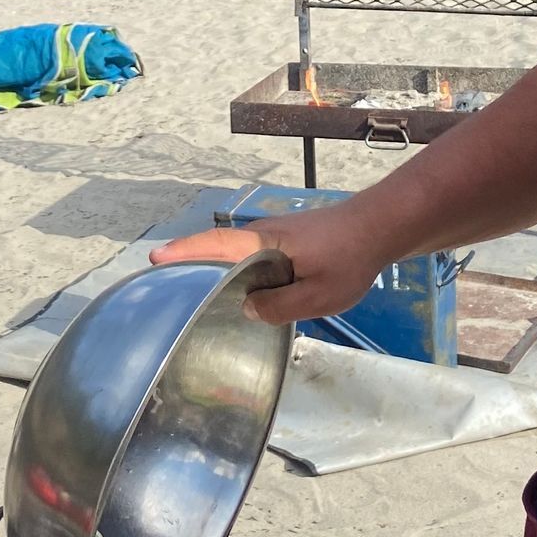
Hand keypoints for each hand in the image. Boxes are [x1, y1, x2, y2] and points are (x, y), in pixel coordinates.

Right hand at [151, 208, 387, 324]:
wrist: (382, 226)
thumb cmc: (350, 259)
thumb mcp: (317, 295)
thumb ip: (280, 306)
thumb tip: (246, 309)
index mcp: (265, 243)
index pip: (217, 244)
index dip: (185, 252)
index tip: (155, 258)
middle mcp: (263, 233)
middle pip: (219, 248)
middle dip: (190, 262)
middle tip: (164, 286)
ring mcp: (275, 235)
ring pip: (239, 255)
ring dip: (218, 271)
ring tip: (196, 297)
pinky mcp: (288, 242)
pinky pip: (255, 258)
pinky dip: (241, 272)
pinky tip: (243, 294)